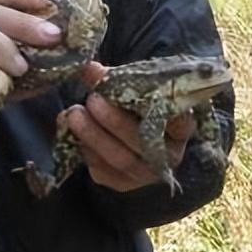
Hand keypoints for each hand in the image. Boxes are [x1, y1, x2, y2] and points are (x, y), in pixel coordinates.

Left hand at [65, 62, 196, 192]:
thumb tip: (89, 69)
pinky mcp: (122, 183)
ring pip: (120, 159)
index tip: (153, 97)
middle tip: (93, 100)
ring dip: (93, 135)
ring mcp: (145, 173)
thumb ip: (116, 79)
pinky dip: (84, 150)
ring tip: (73, 114)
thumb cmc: (135, 106)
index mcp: (180, 129)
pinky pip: (102, 171)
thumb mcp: (133, 89)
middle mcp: (168, 156)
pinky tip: (71, 131)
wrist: (125, 131)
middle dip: (114, 120)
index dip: (170, 114)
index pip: (181, 123)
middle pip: (142, 141)